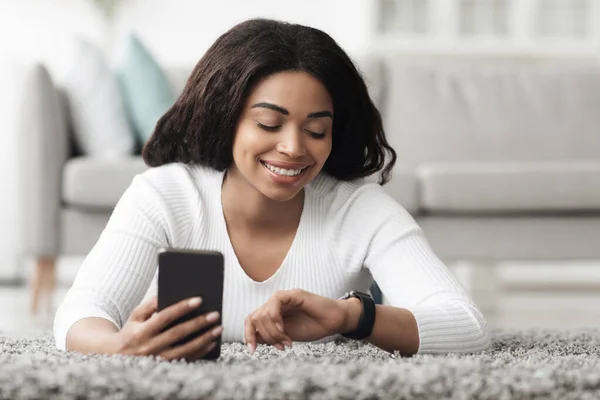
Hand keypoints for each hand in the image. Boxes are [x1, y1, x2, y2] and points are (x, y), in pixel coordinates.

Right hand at [108, 296, 222, 360]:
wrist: (118, 356)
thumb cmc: (132, 330)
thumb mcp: (135, 315)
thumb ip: (150, 305)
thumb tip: (167, 294)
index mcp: (142, 331)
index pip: (165, 317)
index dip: (182, 307)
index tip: (199, 299)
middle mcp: (150, 346)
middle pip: (179, 333)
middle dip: (199, 323)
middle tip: (216, 314)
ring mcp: (159, 359)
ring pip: (186, 349)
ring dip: (204, 338)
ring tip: (219, 327)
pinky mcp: (166, 366)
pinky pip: (187, 359)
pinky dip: (201, 351)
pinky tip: (212, 342)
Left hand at [244, 289, 361, 352]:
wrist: (334, 322)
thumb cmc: (313, 327)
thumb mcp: (286, 336)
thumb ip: (270, 336)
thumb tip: (252, 339)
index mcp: (272, 313)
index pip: (251, 320)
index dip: (248, 335)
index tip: (252, 350)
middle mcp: (275, 304)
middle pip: (255, 318)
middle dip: (265, 337)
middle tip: (281, 346)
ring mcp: (283, 297)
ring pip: (263, 314)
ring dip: (273, 332)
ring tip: (287, 341)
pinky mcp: (293, 294)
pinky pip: (275, 303)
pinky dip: (275, 319)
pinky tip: (284, 330)